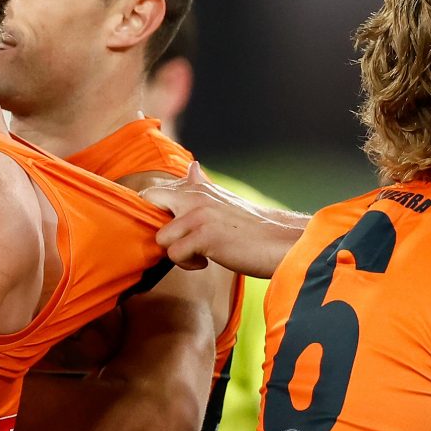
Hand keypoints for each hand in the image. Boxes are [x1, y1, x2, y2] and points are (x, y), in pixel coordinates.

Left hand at [140, 174, 298, 279]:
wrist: (280, 241)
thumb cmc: (251, 227)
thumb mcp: (222, 199)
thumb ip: (202, 186)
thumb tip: (192, 166)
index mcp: (199, 188)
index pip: (156, 190)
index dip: (152, 209)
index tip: (169, 226)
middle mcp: (196, 196)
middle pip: (150, 199)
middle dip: (156, 222)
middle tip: (179, 238)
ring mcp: (198, 215)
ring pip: (161, 237)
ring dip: (177, 252)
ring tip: (200, 253)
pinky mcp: (204, 235)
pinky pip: (174, 254)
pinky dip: (188, 264)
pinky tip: (206, 262)